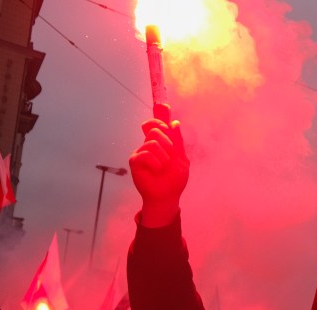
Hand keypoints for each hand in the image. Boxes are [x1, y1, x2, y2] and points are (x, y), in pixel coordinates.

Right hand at [129, 103, 188, 227]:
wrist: (168, 196)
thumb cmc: (174, 180)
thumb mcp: (181, 159)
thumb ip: (178, 141)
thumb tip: (175, 122)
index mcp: (161, 143)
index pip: (157, 123)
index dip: (160, 114)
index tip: (165, 106)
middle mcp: (149, 144)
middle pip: (154, 128)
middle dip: (167, 141)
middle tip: (170, 155)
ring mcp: (141, 152)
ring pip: (152, 141)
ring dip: (164, 156)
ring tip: (163, 167)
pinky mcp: (135, 161)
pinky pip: (146, 153)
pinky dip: (156, 163)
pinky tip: (156, 171)